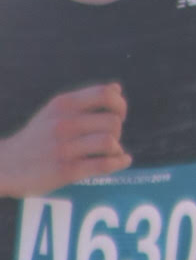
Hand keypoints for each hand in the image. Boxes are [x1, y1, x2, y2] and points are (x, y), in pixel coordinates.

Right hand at [0, 84, 129, 196]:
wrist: (6, 165)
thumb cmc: (37, 138)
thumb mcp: (55, 112)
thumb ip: (86, 100)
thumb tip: (116, 88)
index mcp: (63, 104)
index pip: (105, 95)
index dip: (120, 105)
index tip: (118, 115)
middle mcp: (64, 123)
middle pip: (112, 121)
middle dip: (118, 130)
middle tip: (111, 138)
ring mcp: (65, 147)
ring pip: (109, 142)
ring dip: (116, 148)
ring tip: (111, 152)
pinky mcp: (66, 170)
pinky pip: (103, 164)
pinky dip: (118, 162)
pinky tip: (121, 161)